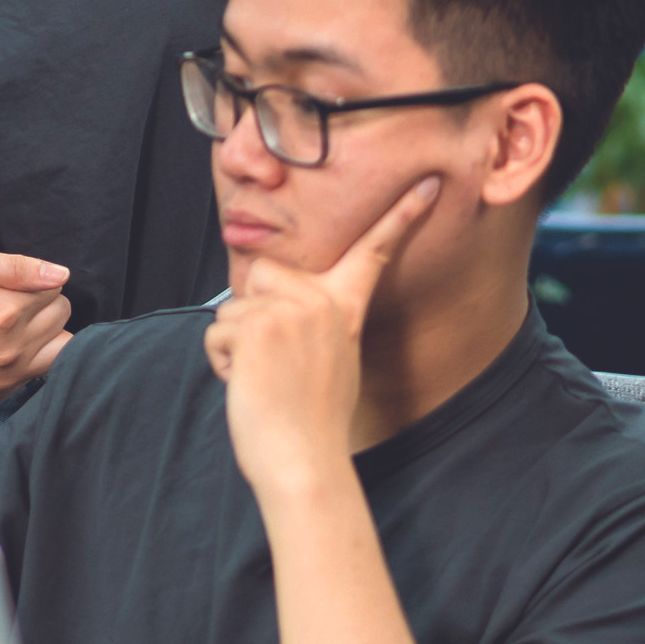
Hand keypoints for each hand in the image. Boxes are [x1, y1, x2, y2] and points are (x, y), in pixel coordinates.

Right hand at [0, 248, 74, 406]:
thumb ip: (15, 266)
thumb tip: (60, 275)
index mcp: (3, 313)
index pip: (57, 290)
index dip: (35, 281)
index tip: (7, 284)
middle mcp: (9, 352)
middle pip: (62, 319)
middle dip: (43, 306)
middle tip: (7, 302)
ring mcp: (4, 379)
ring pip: (60, 350)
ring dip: (44, 335)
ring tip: (10, 325)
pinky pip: (35, 374)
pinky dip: (27, 360)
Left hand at [203, 175, 438, 495]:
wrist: (304, 460)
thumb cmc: (310, 421)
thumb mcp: (330, 361)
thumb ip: (313, 324)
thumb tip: (278, 312)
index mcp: (346, 310)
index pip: (375, 252)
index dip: (402, 215)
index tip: (426, 182)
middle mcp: (321, 303)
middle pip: (264, 274)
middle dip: (253, 312)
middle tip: (275, 363)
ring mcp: (290, 312)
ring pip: (234, 309)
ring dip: (235, 346)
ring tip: (265, 381)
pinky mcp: (257, 327)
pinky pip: (217, 331)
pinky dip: (222, 361)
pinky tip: (250, 386)